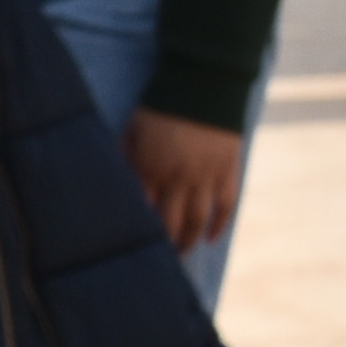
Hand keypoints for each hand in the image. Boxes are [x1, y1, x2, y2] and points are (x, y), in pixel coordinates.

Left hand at [130, 106, 246, 248]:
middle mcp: (178, 177)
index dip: (137, 229)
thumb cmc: (158, 107)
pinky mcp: (228, 170)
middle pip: (170, 222)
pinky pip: (226, 205)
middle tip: (158, 261)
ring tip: (182, 254)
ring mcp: (206, 176)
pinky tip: (210, 238)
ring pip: (198, 220)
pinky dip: (220, 225)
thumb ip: (124, 160)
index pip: (141, 209)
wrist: (201, 84)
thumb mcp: (131, 131)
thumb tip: (117, 187)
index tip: (129, 245)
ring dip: (189, 240)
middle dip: (163, 244)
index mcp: (149, 167)